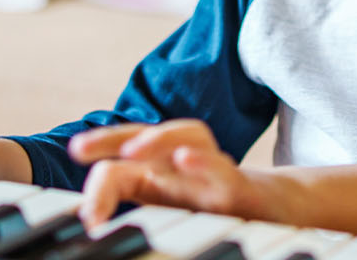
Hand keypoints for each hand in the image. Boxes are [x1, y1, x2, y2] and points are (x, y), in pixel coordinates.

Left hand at [68, 119, 276, 228]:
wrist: (277, 211)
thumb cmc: (213, 211)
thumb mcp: (164, 213)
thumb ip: (128, 205)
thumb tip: (85, 221)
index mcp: (159, 174)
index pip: (121, 164)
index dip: (98, 185)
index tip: (87, 220)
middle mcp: (184, 166)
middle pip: (147, 135)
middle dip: (110, 138)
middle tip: (78, 149)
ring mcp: (213, 173)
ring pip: (190, 136)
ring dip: (158, 137)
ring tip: (132, 150)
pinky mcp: (241, 189)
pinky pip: (224, 169)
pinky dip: (204, 161)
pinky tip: (184, 159)